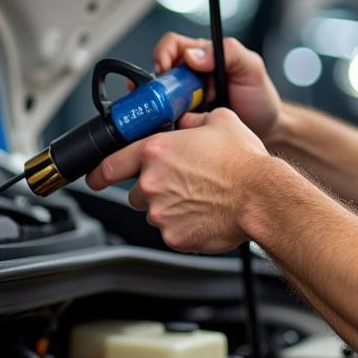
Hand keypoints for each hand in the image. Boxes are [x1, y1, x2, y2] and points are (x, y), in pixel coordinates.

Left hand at [86, 108, 268, 253]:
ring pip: (156, 212)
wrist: (261, 197)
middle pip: (138, 190)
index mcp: (157, 151)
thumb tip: (188, 123)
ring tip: (203, 197)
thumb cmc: (244, 162)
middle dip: (156, 187)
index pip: (111, 164)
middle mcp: (152, 182)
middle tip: (187, 182)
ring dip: (172, 206)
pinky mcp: (174, 237)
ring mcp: (161, 213)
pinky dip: (186, 225)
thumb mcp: (221, 121)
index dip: (100, 172)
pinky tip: (207, 213)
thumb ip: (194, 121)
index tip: (96, 177)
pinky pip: (172, 231)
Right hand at [154, 33, 282, 141]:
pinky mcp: (183, 121)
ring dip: (162, 105)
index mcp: (203, 56)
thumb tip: (194, 54)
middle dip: (159, 85)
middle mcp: (190, 76)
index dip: (164, 54)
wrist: (267, 130)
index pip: (172, 45)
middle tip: (171, 98)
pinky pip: (164, 119)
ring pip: (158, 97)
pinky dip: (166, 123)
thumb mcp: (252, 68)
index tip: (165, 69)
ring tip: (180, 114)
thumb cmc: (260, 97)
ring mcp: (184, 99)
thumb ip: (230, 52)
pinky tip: (180, 127)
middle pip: (159, 73)